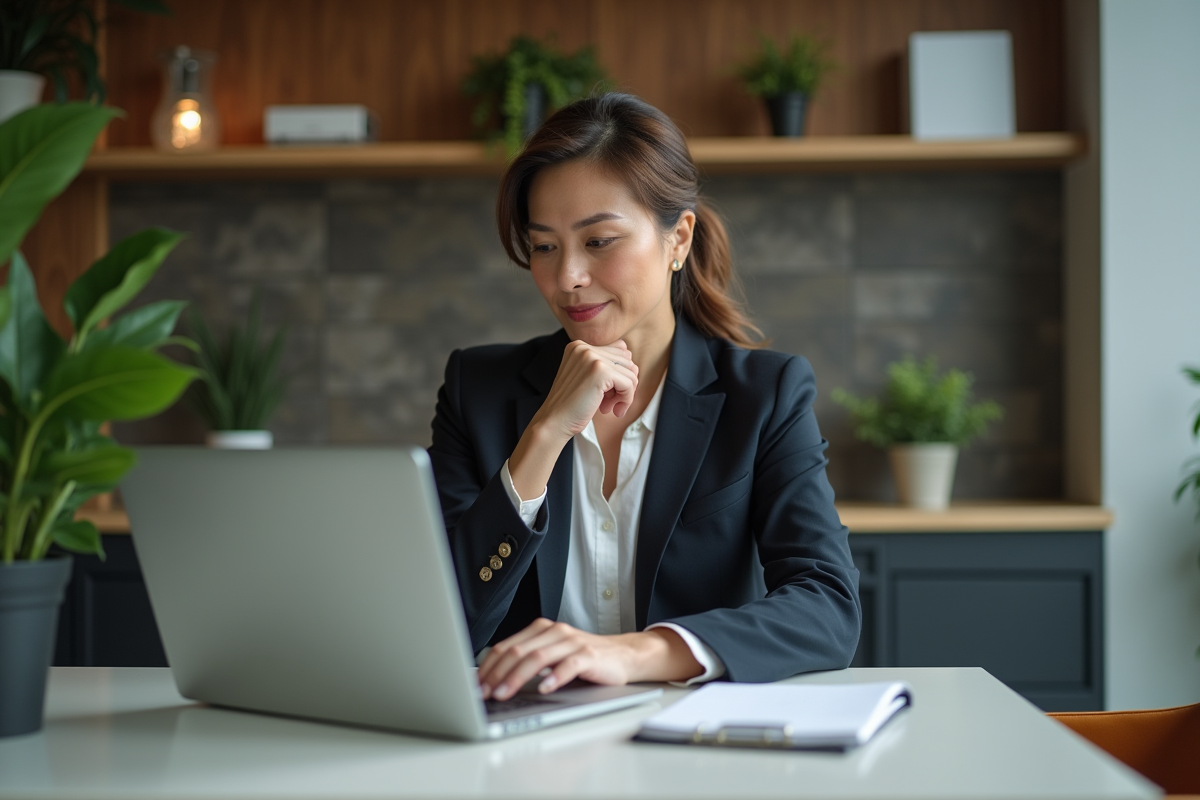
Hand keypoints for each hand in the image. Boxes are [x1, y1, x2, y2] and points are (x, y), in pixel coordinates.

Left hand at [477, 618, 701, 699]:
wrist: (623, 656)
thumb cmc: (585, 659)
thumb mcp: (552, 656)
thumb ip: (528, 662)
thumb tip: (493, 680)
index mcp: (541, 630)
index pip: (506, 647)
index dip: (488, 667)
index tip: (475, 686)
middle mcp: (554, 632)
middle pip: (518, 652)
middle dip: (496, 674)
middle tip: (484, 693)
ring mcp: (571, 642)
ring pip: (537, 658)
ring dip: (516, 678)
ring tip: (504, 693)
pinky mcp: (588, 656)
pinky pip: (567, 665)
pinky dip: (553, 677)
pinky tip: (543, 689)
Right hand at [507, 340, 637, 498]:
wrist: (554, 422)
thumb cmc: (571, 405)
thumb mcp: (586, 377)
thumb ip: (604, 365)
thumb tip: (633, 362)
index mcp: (579, 346)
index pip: (618, 350)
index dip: (619, 374)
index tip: (609, 393)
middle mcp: (584, 347)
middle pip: (626, 360)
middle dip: (624, 383)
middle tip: (611, 402)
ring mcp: (592, 357)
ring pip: (630, 371)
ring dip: (625, 393)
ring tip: (610, 407)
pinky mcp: (601, 371)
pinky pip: (629, 383)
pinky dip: (627, 399)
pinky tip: (614, 410)